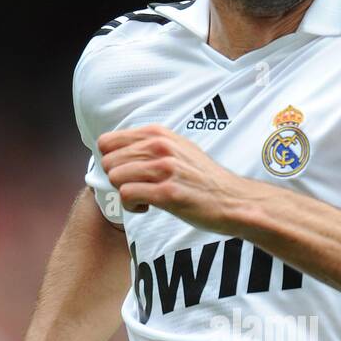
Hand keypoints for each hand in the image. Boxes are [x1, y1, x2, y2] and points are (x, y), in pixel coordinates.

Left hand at [98, 124, 247, 233]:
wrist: (232, 199)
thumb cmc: (203, 178)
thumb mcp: (177, 148)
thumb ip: (149, 145)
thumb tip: (117, 150)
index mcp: (158, 134)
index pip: (107, 141)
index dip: (112, 161)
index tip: (128, 173)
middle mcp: (160, 146)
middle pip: (108, 162)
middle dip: (118, 179)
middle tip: (138, 187)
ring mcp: (164, 169)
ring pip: (115, 178)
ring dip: (125, 193)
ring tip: (144, 197)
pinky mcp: (167, 192)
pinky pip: (127, 195)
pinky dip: (132, 206)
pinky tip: (148, 207)